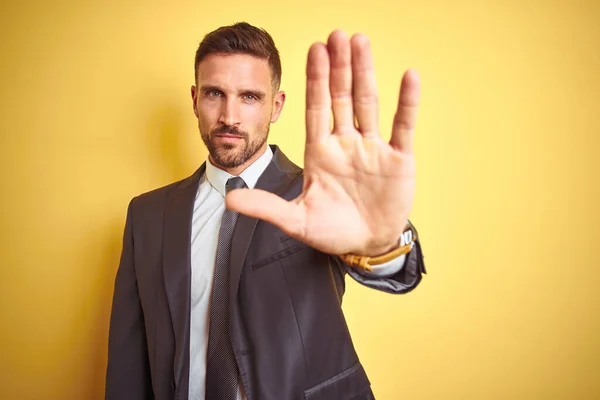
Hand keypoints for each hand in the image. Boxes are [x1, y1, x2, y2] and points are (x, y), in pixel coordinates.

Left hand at [227, 30, 420, 256]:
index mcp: (320, 151)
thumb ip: (266, 206)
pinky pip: (403, 126)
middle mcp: (345, 143)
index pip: (316, 107)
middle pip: (341, 97)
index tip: (314, 50)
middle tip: (336, 34)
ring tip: (361, 42)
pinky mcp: (398, 159)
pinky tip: (409, 77)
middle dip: (338, 67)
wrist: (366, 245)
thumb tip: (228, 199)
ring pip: (369, 103)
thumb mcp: (296, 220)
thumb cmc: (331, 231)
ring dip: (365, 73)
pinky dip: (407, 103)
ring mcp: (372, 148)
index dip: (315, 79)